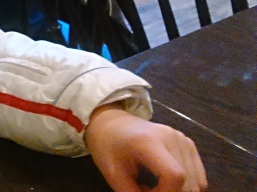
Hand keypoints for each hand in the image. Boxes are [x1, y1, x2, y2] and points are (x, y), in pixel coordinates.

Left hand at [85, 104, 206, 191]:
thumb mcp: (113, 173)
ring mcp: (182, 139)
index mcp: (148, 141)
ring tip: (153, 187)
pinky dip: (184, 186)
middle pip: (188, 181)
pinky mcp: (188, 143)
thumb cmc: (108, 147)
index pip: (174, 175)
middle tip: (145, 190)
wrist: (112, 122)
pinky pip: (198, 175)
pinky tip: (164, 182)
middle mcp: (171, 137)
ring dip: (177, 191)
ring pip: (196, 181)